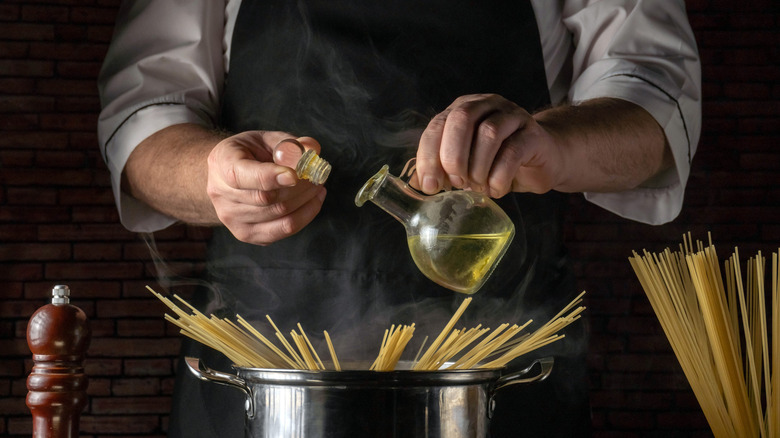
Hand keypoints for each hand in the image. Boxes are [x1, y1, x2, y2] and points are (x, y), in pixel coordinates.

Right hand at [206, 131, 326, 244]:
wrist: (227, 176)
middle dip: (299, 187)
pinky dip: (305, 215)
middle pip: (266, 198)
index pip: (242, 176)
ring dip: (306, 200)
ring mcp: (231, 218)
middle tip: (317, 175)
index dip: (271, 176)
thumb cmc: (249, 153)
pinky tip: (313, 201)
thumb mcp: (265, 138)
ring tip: (317, 185)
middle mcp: (221, 195)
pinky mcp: (246, 234)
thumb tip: (312, 150)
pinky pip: (283, 230)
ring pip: (279, 215)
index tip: (295, 174)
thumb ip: (289, 144)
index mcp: (222, 164)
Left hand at [414, 94, 563, 197]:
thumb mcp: (467, 163)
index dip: (429, 156)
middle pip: (462, 119)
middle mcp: (486, 105)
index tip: (430, 185)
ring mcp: (512, 116)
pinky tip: (496, 189)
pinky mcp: (533, 134)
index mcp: (463, 109)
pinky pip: (513, 151)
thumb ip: (444, 167)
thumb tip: (421, 183)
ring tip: (478, 186)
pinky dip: (499, 176)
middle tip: (457, 182)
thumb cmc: (499, 161)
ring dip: (478, 167)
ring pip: (488, 133)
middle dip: (453, 156)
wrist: (545, 158)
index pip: (437, 125)